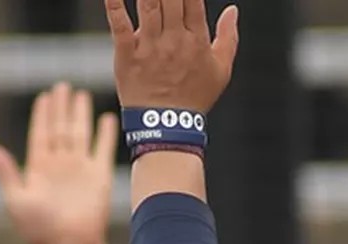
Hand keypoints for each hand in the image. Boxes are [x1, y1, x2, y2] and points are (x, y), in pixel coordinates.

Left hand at [0, 83, 118, 243]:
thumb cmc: (38, 229)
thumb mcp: (16, 200)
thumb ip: (6, 172)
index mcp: (38, 168)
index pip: (40, 133)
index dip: (42, 115)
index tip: (45, 96)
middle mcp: (59, 164)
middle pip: (60, 128)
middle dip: (61, 107)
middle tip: (62, 86)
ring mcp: (80, 169)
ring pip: (80, 133)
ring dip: (80, 114)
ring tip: (81, 94)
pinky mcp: (99, 176)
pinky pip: (103, 148)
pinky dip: (106, 133)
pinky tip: (107, 118)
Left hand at [104, 0, 238, 115]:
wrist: (168, 126)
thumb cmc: (195, 97)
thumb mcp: (221, 71)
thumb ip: (228, 38)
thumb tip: (233, 9)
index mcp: (196, 39)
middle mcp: (174, 39)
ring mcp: (150, 47)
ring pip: (148, 5)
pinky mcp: (127, 55)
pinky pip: (119, 24)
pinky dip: (114, 4)